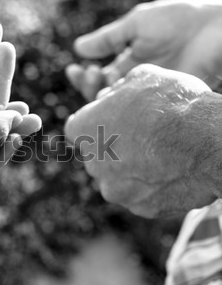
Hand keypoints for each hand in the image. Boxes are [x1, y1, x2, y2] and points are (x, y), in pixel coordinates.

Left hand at [65, 64, 221, 217]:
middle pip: (97, 154)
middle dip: (114, 146)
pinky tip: (172, 171)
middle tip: (144, 136)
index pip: (77, 128)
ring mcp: (114, 189)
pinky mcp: (138, 207)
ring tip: (162, 154)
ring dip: (133, 169)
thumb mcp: (143, 77)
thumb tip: (110, 94)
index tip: (114, 120)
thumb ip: (118, 88)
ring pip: (118, 178)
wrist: (207, 142)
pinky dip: (152, 186)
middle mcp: (91, 163)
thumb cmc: (172, 104)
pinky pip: (140, 195)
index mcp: (84, 129)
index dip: (97, 122)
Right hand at [66, 0, 221, 100]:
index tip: (74, 69)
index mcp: (128, 62)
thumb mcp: (136, 24)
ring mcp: (146, 93)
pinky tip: (117, 99)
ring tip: (103, 83)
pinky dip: (120, 109)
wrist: (213, 30)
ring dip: (102, 97)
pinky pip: (133, 113)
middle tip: (89, 73)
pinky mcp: (159, 103)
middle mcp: (134, 81)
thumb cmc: (177, 21)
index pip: (99, 76)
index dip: (83, 76)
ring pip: (115, 106)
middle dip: (89, 86)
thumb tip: (78, 48)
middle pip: (102, 94)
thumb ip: (108, 39)